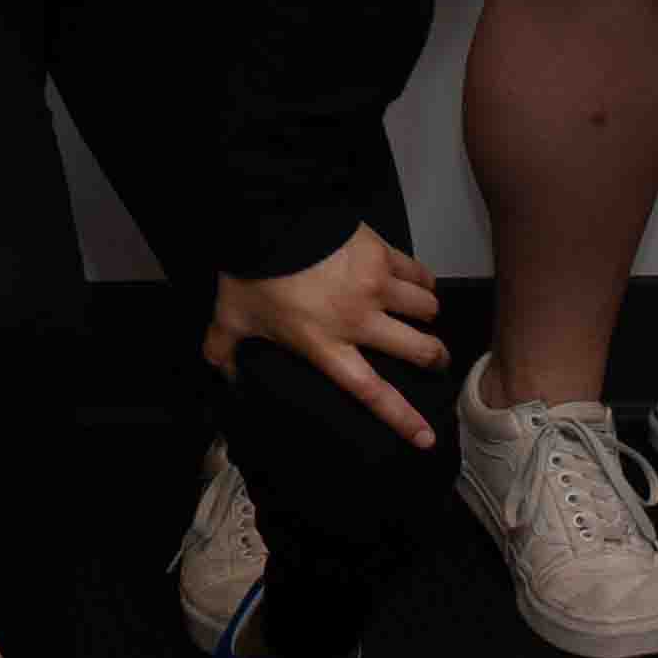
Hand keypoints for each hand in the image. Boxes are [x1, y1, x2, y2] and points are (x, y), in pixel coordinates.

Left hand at [207, 225, 450, 450]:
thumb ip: (225, 349)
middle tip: (436, 359)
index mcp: (327, 345)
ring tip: (424, 314)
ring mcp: (375, 285)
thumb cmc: (251, 272)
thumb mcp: (232, 317)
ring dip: (427, 314)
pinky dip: (423, 280)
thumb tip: (222, 372)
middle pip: (419, 350)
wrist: (268, 219)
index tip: (427, 438)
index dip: (403, 418)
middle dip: (435, 358)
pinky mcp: (381, 253)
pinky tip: (421, 283)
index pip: (373, 392)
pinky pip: (418, 272)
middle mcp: (360, 320)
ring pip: (425, 308)